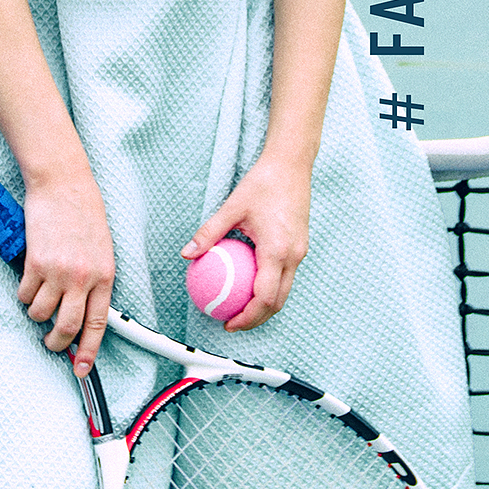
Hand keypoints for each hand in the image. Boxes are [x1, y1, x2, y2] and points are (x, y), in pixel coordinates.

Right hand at [18, 168, 114, 374]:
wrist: (63, 185)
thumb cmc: (84, 213)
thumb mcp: (102, 249)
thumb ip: (95, 279)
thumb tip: (84, 308)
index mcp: (104, 275)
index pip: (97, 323)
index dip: (89, 351)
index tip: (83, 369)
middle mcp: (82, 277)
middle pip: (68, 326)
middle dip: (56, 342)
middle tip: (50, 343)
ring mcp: (58, 271)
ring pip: (41, 313)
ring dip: (36, 313)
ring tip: (38, 300)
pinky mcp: (35, 263)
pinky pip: (25, 293)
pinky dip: (24, 293)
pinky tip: (29, 280)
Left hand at [181, 155, 310, 331]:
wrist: (292, 165)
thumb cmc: (263, 183)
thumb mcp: (232, 207)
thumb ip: (209, 232)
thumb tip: (187, 253)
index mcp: (277, 250)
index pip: (264, 297)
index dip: (247, 317)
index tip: (228, 323)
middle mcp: (293, 255)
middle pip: (277, 302)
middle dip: (256, 319)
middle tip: (231, 322)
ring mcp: (300, 252)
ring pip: (284, 291)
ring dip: (264, 305)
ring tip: (239, 309)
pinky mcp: (300, 246)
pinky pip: (286, 275)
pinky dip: (270, 287)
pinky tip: (249, 283)